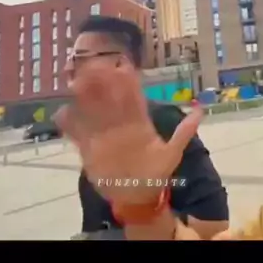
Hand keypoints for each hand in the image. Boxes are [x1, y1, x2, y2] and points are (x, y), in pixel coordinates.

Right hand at [53, 60, 202, 206]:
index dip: (125, 81)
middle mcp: (119, 124)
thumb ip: (184, 131)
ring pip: (91, 110)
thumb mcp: (172, 153)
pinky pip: (77, 134)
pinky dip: (69, 124)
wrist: (139, 198)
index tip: (119, 65)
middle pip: (108, 98)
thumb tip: (201, 109)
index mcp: (138, 122)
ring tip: (74, 82)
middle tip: (92, 65)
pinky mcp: (89, 149)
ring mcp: (103, 135)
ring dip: (83, 97)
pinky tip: (61, 113)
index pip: (131, 96)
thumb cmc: (156, 174)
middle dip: (101, 81)